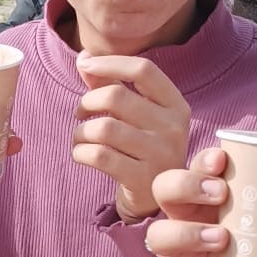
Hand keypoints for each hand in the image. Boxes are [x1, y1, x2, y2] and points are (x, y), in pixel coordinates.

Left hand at [74, 56, 189, 221]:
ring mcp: (160, 155)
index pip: (144, 69)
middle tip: (80, 113)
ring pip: (103, 127)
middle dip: (86, 101)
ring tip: (80, 137)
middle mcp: (173, 127)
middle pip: (115, 96)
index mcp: (176, 105)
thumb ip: (112, 84)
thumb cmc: (143, 147)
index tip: (87, 65)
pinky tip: (81, 153)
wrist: (159, 198)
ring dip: (80, 131)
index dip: (110, 62)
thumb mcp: (138, 115)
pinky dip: (80, 151)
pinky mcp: (142, 179)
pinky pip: (98, 156)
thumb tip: (84, 57)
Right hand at [128, 147, 255, 256]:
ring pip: (157, 234)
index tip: (220, 161)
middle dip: (187, 185)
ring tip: (220, 239)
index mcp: (208, 199)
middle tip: (220, 194)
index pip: (196, 169)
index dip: (203, 162)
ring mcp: (175, 253)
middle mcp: (186, 219)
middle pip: (165, 189)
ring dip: (184, 233)